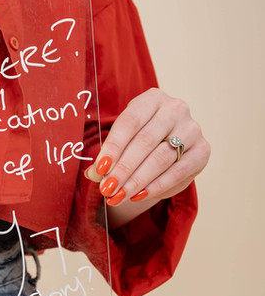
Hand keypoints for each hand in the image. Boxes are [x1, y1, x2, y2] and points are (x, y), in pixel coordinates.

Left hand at [84, 88, 208, 227]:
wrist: (167, 144)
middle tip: (107, 189)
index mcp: (151, 99)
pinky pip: (178, 172)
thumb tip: (93, 174)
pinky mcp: (202, 150)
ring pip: (160, 158)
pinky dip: (156, 186)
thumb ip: (107, 156)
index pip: (129, 122)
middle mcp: (175, 109)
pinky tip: (139, 196)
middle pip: (144, 142)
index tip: (100, 169)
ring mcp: (192, 129)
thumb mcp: (120, 142)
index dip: (113, 147)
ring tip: (118, 196)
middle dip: (123, 169)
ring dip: (137, 181)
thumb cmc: (137, 140)